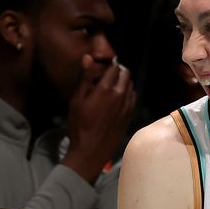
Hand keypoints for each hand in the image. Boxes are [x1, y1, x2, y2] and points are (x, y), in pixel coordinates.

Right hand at [63, 55, 134, 181]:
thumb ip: (84, 77)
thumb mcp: (76, 100)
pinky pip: (132, 99)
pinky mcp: (130, 116)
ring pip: (131, 86)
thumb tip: (88, 57)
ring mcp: (128, 106)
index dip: (108, 66)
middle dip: (118, 72)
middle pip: (126, 74)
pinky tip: (116, 102)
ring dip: (123, 83)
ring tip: (111, 90)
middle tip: (107, 79)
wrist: (91, 151)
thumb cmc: (79, 125)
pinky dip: (127, 95)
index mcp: (106, 89)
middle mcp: (120, 95)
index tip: (101, 71)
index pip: (114, 67)